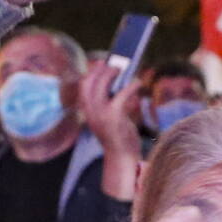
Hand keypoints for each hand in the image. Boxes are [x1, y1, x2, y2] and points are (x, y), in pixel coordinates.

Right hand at [80, 60, 142, 197]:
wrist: (122, 158)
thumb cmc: (118, 137)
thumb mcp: (108, 119)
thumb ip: (108, 103)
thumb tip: (118, 81)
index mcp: (87, 112)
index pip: (83, 86)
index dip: (92, 72)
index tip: (102, 63)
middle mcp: (90, 112)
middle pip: (90, 81)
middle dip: (103, 69)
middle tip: (117, 66)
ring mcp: (100, 115)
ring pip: (102, 84)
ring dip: (113, 73)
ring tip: (125, 71)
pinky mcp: (114, 117)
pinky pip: (122, 94)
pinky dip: (131, 85)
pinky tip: (138, 83)